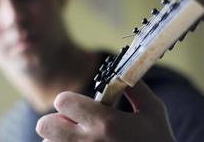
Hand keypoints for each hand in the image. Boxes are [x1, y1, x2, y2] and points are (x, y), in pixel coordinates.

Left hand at [36, 81, 174, 141]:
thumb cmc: (158, 140)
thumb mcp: (153, 109)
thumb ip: (135, 86)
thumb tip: (119, 70)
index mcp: (105, 122)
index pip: (62, 101)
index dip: (68, 99)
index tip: (80, 105)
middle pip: (45, 125)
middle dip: (56, 120)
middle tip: (73, 123)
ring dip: (58, 139)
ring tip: (80, 140)